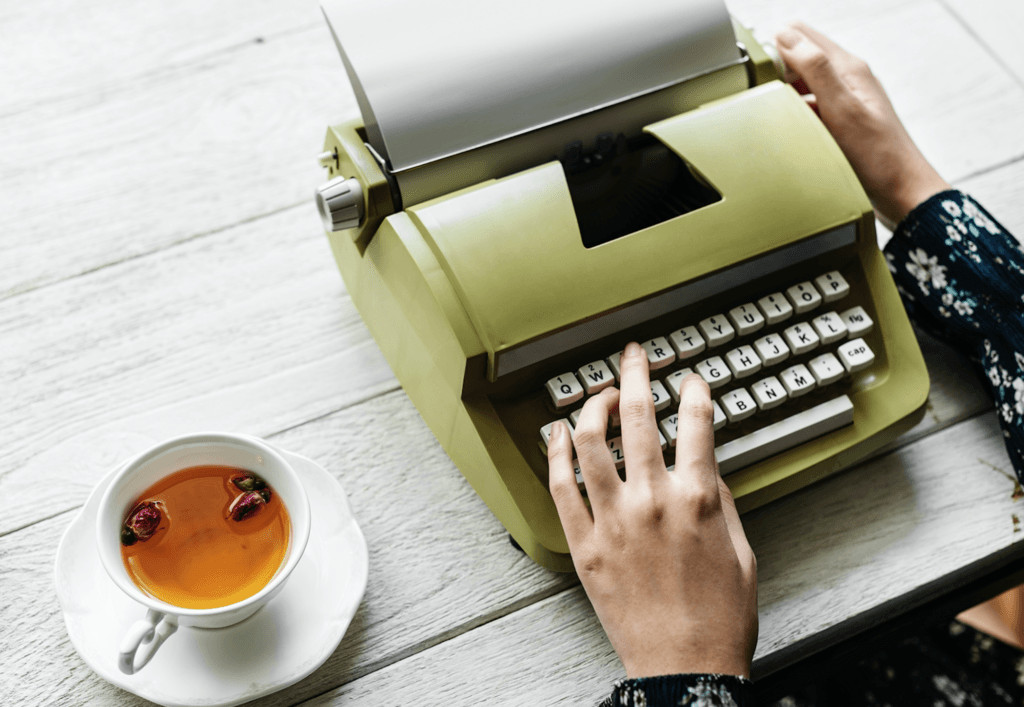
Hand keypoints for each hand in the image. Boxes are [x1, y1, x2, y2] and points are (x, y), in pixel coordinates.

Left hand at [547, 342, 757, 677]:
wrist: (685, 669)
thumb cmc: (718, 619)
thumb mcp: (742, 551)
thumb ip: (720, 501)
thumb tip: (703, 465)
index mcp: (699, 498)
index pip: (697, 422)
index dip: (694, 391)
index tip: (690, 380)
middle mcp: (653, 500)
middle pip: (638, 415)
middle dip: (636, 374)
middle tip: (634, 357)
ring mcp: (614, 520)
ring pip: (592, 441)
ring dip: (594, 405)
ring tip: (597, 394)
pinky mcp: (584, 544)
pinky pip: (561, 485)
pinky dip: (555, 452)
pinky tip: (557, 434)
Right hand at [775, 22, 950, 227]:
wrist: (901, 190)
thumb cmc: (879, 156)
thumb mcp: (843, 109)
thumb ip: (817, 69)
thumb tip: (787, 37)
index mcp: (848, 68)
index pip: (800, 34)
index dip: (774, 48)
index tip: (759, 74)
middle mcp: (846, 78)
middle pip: (798, 56)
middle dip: (775, 70)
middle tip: (762, 97)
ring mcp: (843, 99)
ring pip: (800, 81)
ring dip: (783, 92)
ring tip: (773, 114)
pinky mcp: (840, 119)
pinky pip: (808, 105)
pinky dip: (794, 112)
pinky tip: (790, 130)